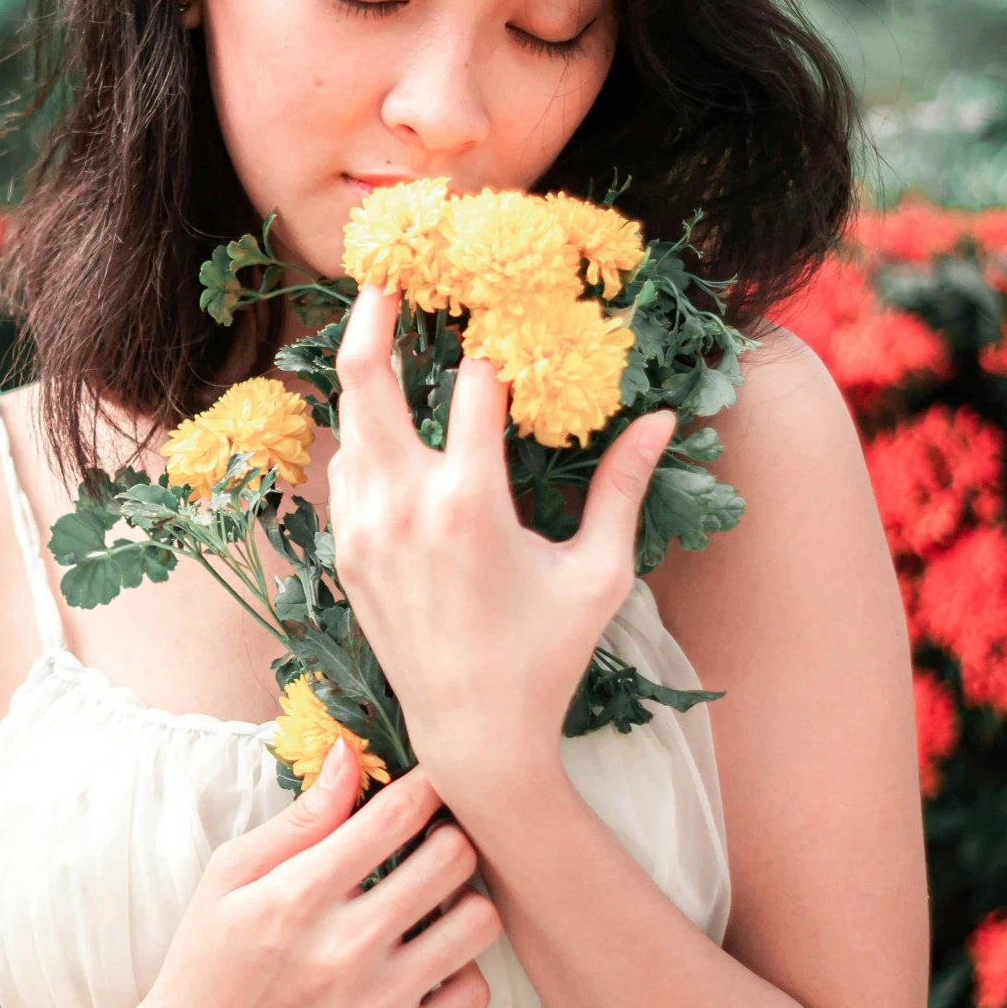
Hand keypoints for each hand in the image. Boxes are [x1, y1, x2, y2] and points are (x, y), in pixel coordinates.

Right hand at [145, 741, 499, 1007]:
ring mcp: (377, 1006)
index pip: (399, 814)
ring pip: (479, 923)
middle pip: (454, 859)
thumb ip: (300, 818)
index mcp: (300, 895)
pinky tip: (426, 961)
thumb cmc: (210, 959)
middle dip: (448, 836)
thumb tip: (350, 753)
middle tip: (429, 845)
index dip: (426, 785)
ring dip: (462, 901)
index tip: (427, 785)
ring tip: (432, 904)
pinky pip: (474, 992)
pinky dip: (458, 969)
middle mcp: (345, 949)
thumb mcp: (232, 874)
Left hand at [328, 282, 674, 801]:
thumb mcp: (599, 574)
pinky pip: (345, 469)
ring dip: (369, 377)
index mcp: (468, 503)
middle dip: (374, 313)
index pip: (474, 382)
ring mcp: (363, 528)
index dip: (497, 347)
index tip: (512, 320)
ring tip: (390, 337)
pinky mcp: (346, 552)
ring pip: (348, 420)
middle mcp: (403, 506)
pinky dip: (364, 437)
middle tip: (389, 272)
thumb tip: (661, 420)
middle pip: (366, 376)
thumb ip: (621, 489)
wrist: (472, 735)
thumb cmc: (548, 656)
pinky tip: (391, 426)